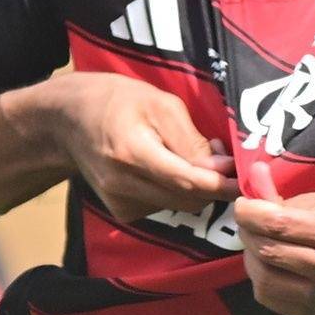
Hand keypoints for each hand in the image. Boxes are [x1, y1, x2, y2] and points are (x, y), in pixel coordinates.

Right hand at [17, 70, 233, 231]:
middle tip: (220, 158)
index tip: (246, 179)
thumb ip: (192, 140)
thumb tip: (223, 169)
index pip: (187, 180)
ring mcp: (120, 203)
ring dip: (194, 187)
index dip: (222, 184)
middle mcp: (123, 185)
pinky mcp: (122, 212)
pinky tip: (162, 169)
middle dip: (213, 183)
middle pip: (188, 198)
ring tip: (185, 156)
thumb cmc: (117, 101)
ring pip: (179, 205)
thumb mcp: (159, 104)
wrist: (67, 121)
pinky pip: (165, 207)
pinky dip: (175, 191)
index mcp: (132, 152)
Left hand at [232, 190, 314, 314]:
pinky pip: (272, 300)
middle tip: (247, 222)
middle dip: (248, 234)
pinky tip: (270, 264)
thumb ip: (284, 195)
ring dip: (251, 259)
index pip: (279, 224)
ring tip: (257, 243)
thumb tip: (252, 173)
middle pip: (269, 253)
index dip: (250, 213)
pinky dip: (261, 279)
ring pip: (265, 282)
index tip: (242, 205)